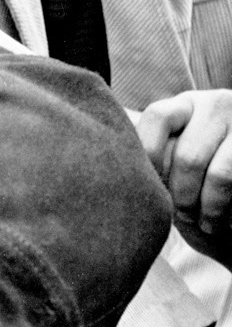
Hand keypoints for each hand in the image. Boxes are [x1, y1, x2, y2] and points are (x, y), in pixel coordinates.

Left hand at [138, 90, 231, 244]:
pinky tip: (217, 222)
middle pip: (188, 155)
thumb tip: (106, 160)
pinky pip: (231, 180)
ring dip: (205, 206)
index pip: (157, 118)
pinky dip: (219, 207)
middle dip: (180, 195)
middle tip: (180, 214)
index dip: (148, 156)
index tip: (146, 187)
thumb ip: (149, 153)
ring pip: (216, 173)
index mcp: (185, 104)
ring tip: (199, 221)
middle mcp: (216, 104)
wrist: (231, 204)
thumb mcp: (169, 161)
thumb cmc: (193, 183)